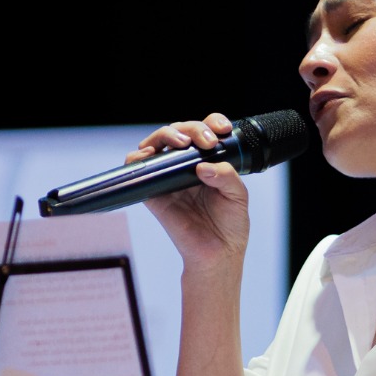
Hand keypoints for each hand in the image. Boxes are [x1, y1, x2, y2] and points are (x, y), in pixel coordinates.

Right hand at [126, 113, 248, 273]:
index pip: (204, 131)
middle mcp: (185, 166)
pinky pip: (137, 169)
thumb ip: (226, 175)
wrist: (218, 253)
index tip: (222, 129)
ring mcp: (167, 178)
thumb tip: (202, 166)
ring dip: (165, 135)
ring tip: (182, 143)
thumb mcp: (238, 195)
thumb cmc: (229, 225)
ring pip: (156, 144)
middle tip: (206, 141)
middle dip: (191, 128)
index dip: (211, 122)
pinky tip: (151, 155)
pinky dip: (138, 157)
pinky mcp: (153, 193)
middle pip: (179, 132)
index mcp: (207, 162)